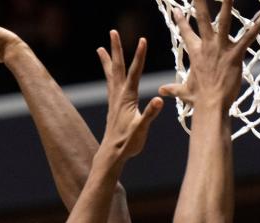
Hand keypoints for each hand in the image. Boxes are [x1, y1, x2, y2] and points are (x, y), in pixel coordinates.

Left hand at [97, 30, 163, 161]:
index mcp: (127, 98)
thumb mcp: (142, 128)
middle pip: (118, 67)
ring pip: (110, 75)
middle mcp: (119, 95)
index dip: (139, 56)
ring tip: (100, 48)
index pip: (135, 72)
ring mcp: (114, 100)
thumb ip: (150, 114)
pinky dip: (109, 75)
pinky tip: (109, 75)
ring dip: (107, 60)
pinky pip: (110, 85)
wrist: (112, 153)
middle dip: (116, 49)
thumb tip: (159, 100)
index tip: (143, 39)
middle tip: (113, 32)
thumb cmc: (128, 142)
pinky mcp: (114, 107)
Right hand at [159, 0, 259, 109]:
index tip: (176, 8)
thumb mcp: (183, 91)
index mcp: (195, 52)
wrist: (210, 104)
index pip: (185, 31)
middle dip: (200, 1)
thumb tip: (161, 91)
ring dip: (227, 4)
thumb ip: (173, 89)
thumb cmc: (198, 99)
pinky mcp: (234, 55)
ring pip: (225, 21)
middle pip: (202, 17)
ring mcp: (221, 48)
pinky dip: (257, 27)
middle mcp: (206, 45)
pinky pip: (247, 38)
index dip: (180, 19)